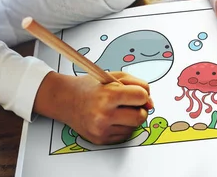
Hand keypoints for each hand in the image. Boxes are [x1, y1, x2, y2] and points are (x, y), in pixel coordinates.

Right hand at [35, 71, 152, 144]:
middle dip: (141, 109)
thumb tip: (150, 103)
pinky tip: (114, 118)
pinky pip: (124, 135)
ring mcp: (101, 129)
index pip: (141, 97)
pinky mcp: (100, 139)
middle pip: (140, 117)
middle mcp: (104, 115)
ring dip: (132, 118)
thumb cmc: (92, 87)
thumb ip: (138, 85)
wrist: (66, 100)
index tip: (138, 94)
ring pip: (133, 127)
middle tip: (132, 104)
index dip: (143, 94)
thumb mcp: (114, 76)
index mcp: (108, 95)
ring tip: (119, 109)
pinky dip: (124, 127)